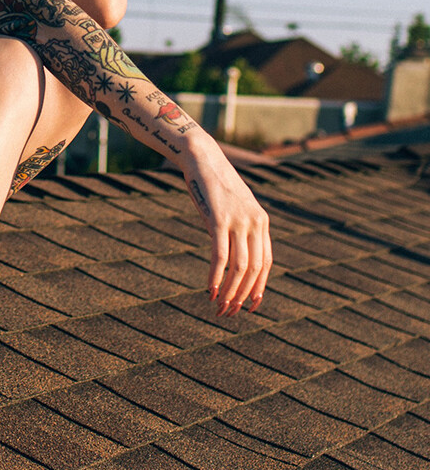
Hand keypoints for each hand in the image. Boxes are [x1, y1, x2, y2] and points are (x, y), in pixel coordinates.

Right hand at [182, 134, 272, 315]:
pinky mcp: (218, 219)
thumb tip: (234, 257)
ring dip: (229, 291)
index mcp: (262, 221)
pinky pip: (220, 255)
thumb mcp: (234, 207)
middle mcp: (255, 222)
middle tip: (229, 313)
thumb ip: (240, 229)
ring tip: (219, 307)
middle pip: (254, 269)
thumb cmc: (215, 185)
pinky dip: (215, 276)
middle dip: (242, 295)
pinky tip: (209, 289)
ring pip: (239, 267)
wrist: (202, 157)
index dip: (260, 288)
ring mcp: (238, 220)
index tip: (251, 307)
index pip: (266, 263)